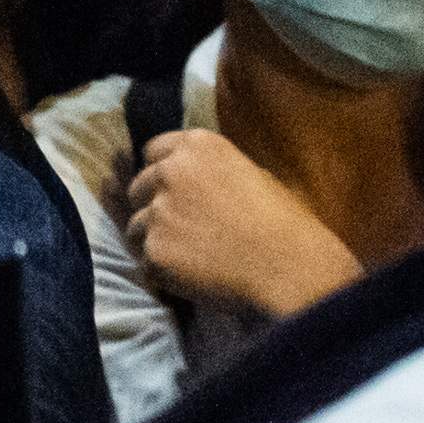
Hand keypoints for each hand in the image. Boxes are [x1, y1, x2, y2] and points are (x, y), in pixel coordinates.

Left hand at [125, 128, 359, 317]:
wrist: (287, 266)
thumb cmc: (282, 222)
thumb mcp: (251, 173)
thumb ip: (211, 171)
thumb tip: (192, 182)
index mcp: (197, 146)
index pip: (153, 152)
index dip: (160, 172)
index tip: (170, 191)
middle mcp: (171, 172)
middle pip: (139, 187)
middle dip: (153, 206)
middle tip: (180, 229)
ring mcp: (159, 211)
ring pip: (136, 226)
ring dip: (155, 240)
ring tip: (189, 256)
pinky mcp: (154, 250)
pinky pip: (146, 262)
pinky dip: (163, 271)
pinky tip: (192, 276)